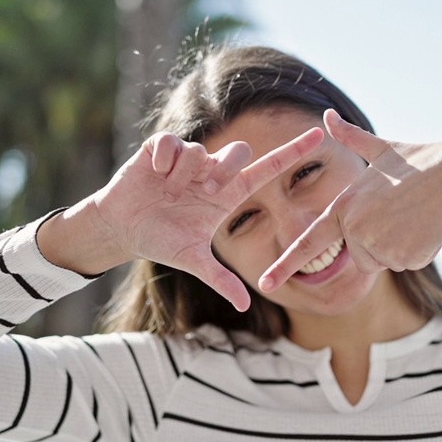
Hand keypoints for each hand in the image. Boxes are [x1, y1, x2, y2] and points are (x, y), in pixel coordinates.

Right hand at [90, 127, 324, 310]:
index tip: (319, 136)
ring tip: (169, 192)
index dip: (293, 152)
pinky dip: (164, 159)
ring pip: (202, 151)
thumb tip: (245, 306)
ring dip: (186, 175)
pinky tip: (155, 175)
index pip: (268, 169)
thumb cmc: (160, 240)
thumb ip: (221, 279)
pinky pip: (171, 143)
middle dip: (224, 170)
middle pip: (239, 151)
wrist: (122, 229)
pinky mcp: (160, 150)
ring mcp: (187, 160)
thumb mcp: (194, 261)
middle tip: (206, 192)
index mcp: (228, 194)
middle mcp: (211, 172)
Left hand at [259, 110, 441, 292]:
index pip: (310, 242)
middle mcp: (357, 227)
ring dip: (399, 247)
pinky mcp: (404, 256)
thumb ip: (351, 139)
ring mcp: (380, 243)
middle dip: (378, 243)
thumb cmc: (420, 161)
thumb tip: (329, 116)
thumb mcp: (382, 150)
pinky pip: (405, 264)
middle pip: (359, 256)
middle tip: (399, 214)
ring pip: (383, 262)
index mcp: (345, 205)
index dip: (285, 265)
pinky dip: (417, 251)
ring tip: (413, 217)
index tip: (265, 283)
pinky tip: (426, 227)